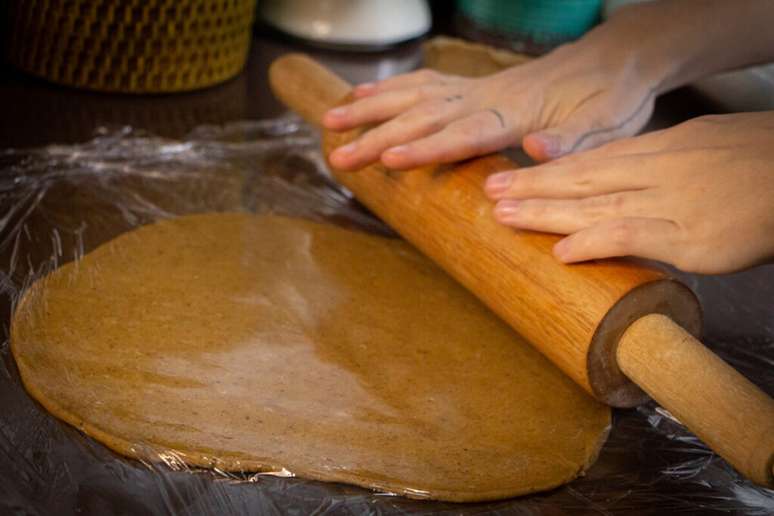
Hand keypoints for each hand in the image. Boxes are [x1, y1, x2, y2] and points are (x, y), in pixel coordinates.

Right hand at [322, 37, 661, 169]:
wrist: (613, 59)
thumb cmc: (611, 98)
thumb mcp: (606, 125)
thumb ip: (572, 140)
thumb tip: (536, 152)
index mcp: (516, 113)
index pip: (462, 132)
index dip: (425, 147)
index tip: (388, 159)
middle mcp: (486, 96)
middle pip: (423, 115)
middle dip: (377, 136)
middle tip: (337, 156)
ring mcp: (475, 88)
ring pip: (412, 95)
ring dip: (370, 109)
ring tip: (329, 122)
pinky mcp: (472, 86)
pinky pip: (422, 83)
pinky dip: (388, 90)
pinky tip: (362, 96)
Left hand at [484, 112, 773, 273]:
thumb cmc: (764, 163)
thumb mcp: (707, 147)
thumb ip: (664, 164)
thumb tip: (628, 182)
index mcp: (664, 149)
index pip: (594, 160)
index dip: (551, 170)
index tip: (516, 175)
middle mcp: (660, 171)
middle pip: (584, 179)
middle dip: (534, 186)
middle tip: (491, 193)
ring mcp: (673, 204)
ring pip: (597, 205)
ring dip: (546, 213)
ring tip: (505, 217)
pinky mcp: (691, 238)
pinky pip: (634, 236)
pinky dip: (595, 242)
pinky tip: (562, 252)